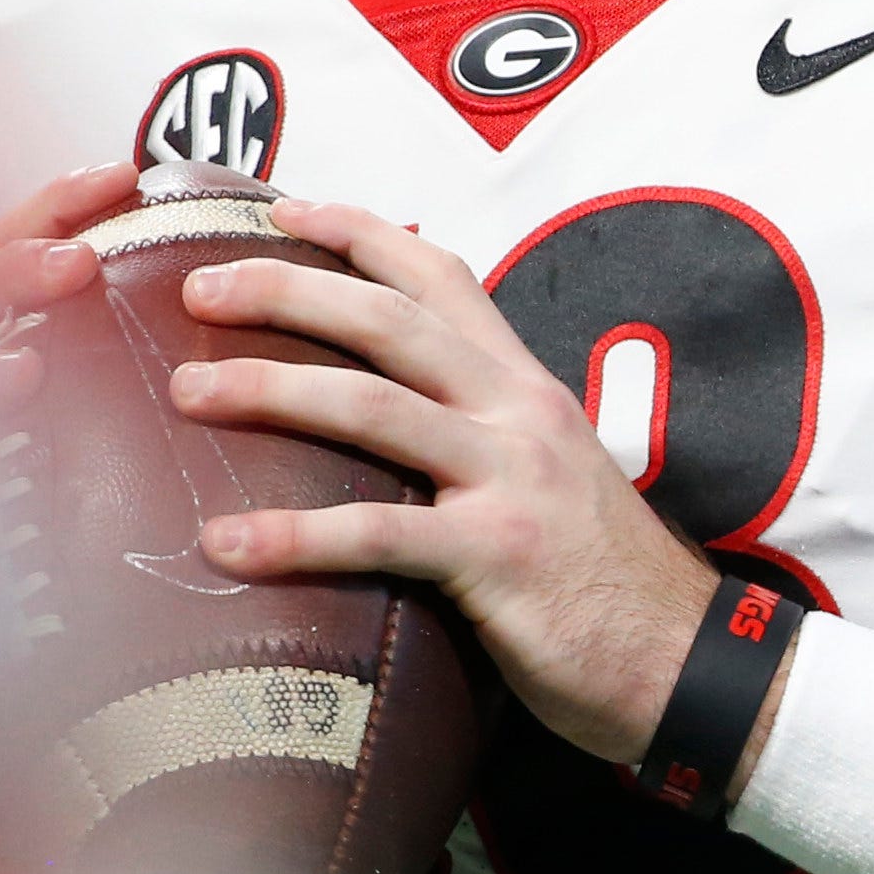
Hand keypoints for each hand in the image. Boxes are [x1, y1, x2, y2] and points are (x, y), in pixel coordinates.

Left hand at [158, 196, 721, 757]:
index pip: (441, 276)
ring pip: (374, 407)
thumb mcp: (550, 477)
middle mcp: (519, 414)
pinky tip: (224, 545)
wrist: (688, 662)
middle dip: (286, 289)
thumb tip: (381, 429)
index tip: (279, 210)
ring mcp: (512, 480)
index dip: (357, 231)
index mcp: (527, 388)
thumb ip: (478, 437)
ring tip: (186, 390)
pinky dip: (293, 535)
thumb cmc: (603, 582)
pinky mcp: (498, 555)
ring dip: (270, 389)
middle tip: (197, 285)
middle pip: (390, 320)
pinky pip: (379, 534)